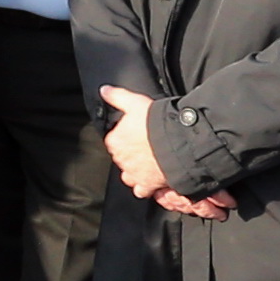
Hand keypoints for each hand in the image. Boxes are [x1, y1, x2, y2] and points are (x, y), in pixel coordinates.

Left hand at [98, 85, 226, 213]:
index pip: (114, 140)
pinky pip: (141, 190)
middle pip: (122, 158)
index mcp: (114, 141)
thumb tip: (103, 90)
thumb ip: (117, 96)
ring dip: (136, 171)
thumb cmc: (155, 122)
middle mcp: (120, 160)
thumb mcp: (134, 102)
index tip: (137, 135)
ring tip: (148, 165)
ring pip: (129, 175)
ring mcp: (133, 174)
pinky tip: (153, 180)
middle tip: (146, 149)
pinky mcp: (147, 185)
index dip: (126, 137)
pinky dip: (146, 187)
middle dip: (132, 155)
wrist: (176, 143)